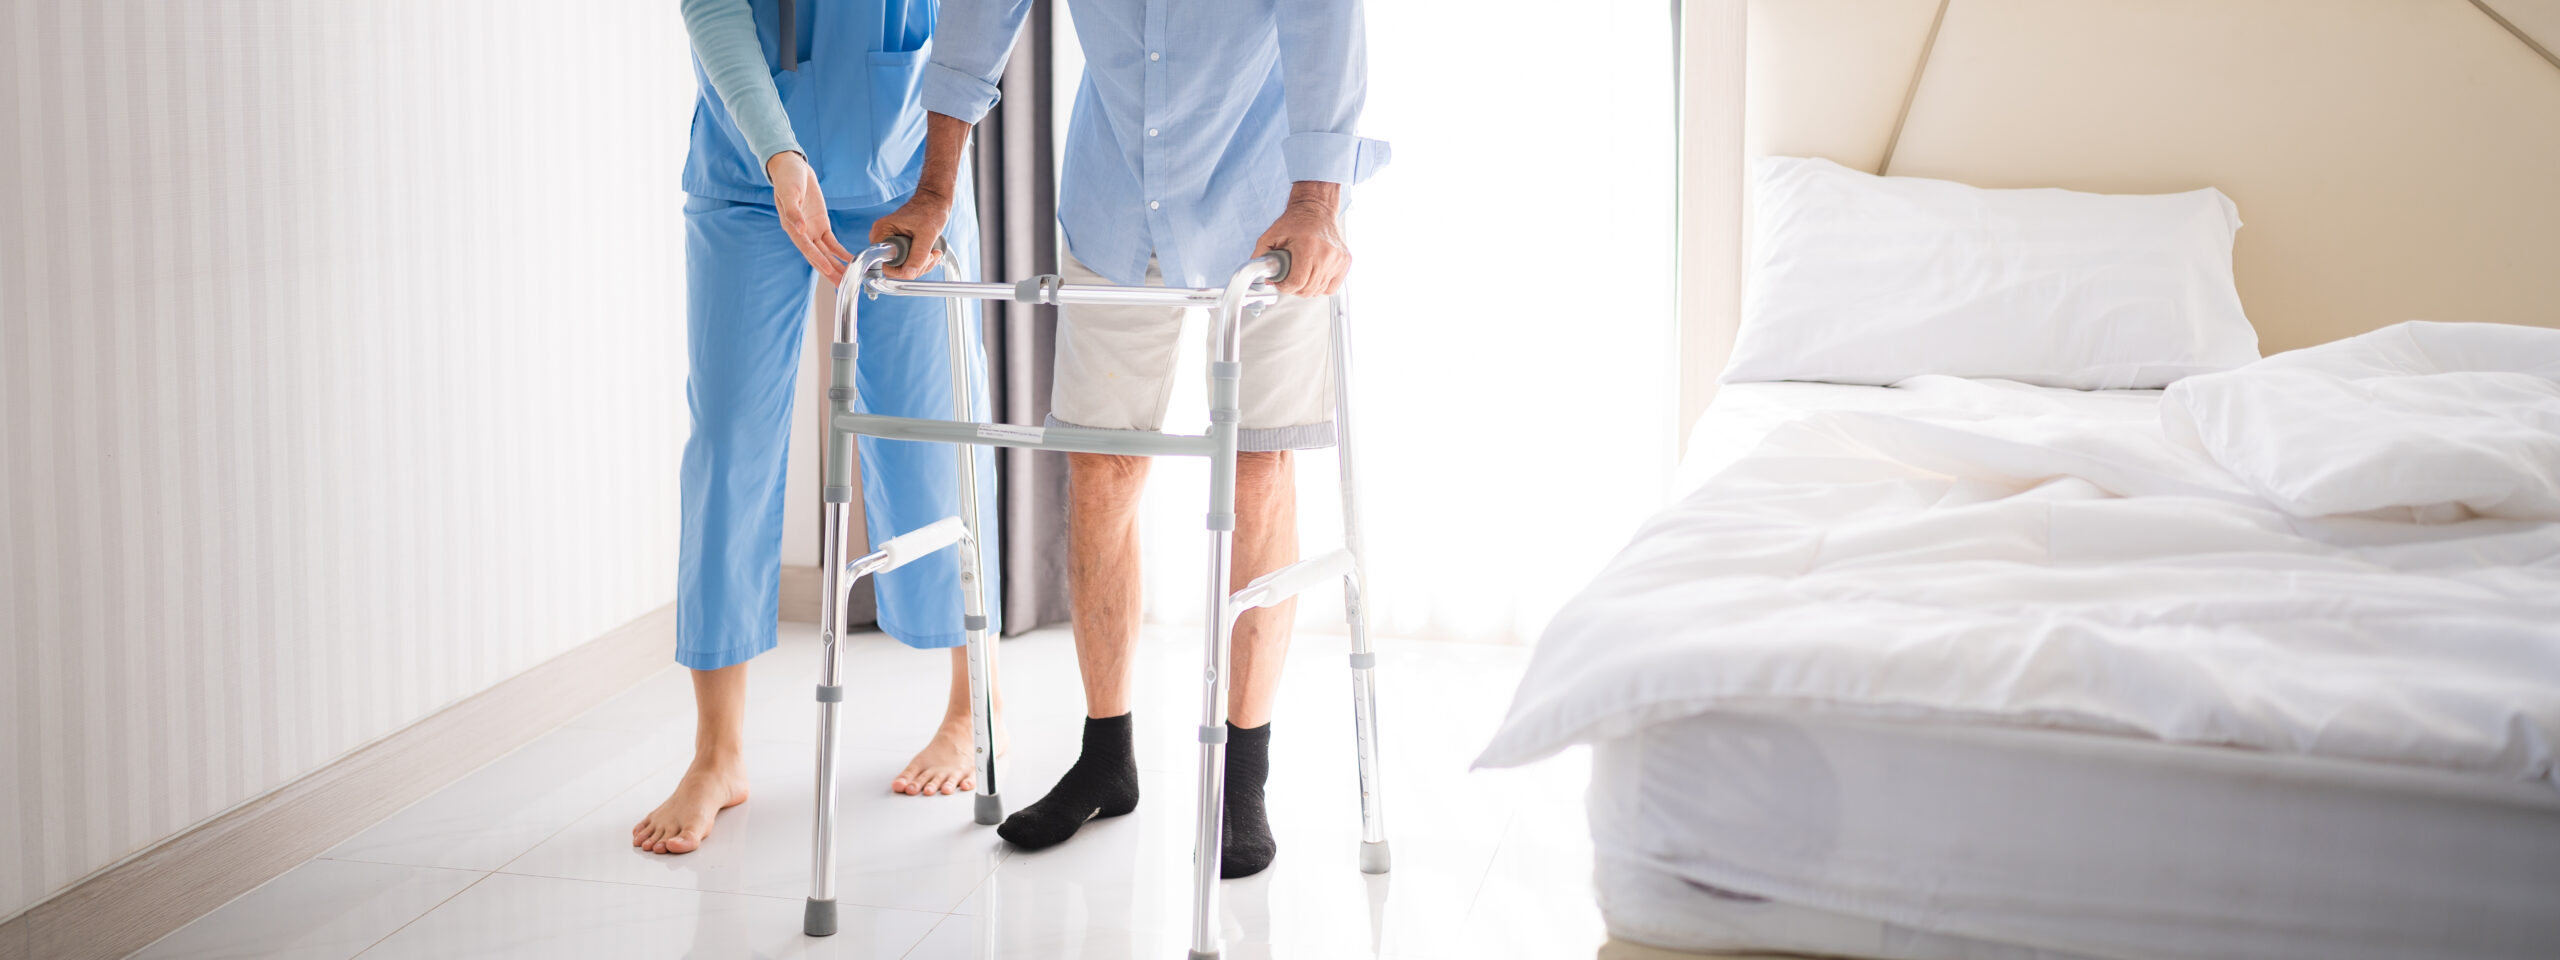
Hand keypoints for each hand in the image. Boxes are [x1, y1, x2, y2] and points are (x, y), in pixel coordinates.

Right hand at [766, 151, 855, 284]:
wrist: (793, 168)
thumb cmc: (787, 179)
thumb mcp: (789, 193)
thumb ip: (793, 212)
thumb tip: (800, 229)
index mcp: (791, 227)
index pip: (806, 248)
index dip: (817, 259)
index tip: (828, 270)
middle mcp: (802, 233)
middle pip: (818, 257)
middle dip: (830, 271)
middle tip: (843, 285)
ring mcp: (812, 230)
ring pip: (826, 253)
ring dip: (837, 266)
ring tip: (849, 279)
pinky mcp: (821, 225)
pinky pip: (832, 243)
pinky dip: (841, 252)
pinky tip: (850, 261)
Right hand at [870, 186, 953, 279]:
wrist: (934, 200)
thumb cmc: (930, 210)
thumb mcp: (927, 234)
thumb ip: (918, 255)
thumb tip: (909, 274)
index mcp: (881, 232)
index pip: (885, 265)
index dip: (904, 269)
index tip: (922, 260)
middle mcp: (881, 238)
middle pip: (894, 268)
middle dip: (916, 267)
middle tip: (932, 255)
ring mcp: (889, 241)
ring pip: (902, 267)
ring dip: (922, 264)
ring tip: (934, 253)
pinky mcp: (898, 244)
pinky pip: (907, 261)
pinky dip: (921, 261)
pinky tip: (931, 253)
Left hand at [1252, 181, 1349, 296]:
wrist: (1316, 208)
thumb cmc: (1296, 221)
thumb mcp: (1271, 235)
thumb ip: (1261, 256)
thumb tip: (1260, 276)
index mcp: (1307, 246)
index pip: (1296, 282)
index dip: (1284, 286)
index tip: (1280, 281)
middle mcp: (1326, 254)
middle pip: (1307, 290)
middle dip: (1294, 288)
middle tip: (1288, 278)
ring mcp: (1338, 259)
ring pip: (1319, 291)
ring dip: (1307, 288)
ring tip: (1300, 274)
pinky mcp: (1345, 262)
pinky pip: (1332, 288)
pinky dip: (1321, 286)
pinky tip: (1314, 276)